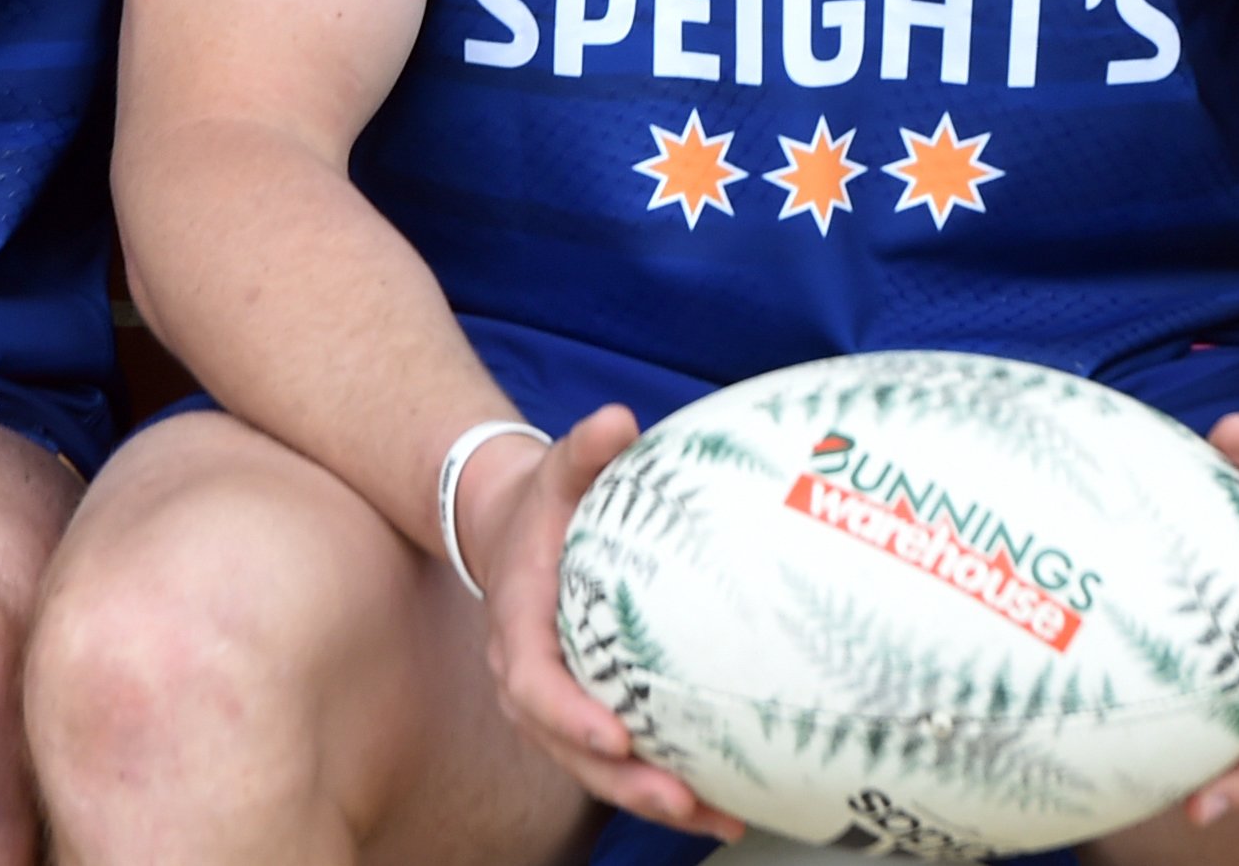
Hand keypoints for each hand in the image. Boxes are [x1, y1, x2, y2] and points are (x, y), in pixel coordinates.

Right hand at [470, 404, 746, 841]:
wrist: (512, 533)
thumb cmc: (544, 504)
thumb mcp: (557, 471)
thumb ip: (584, 448)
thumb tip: (616, 419)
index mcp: (519, 631)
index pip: (536, 688)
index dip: (572, 719)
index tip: (617, 739)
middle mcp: (531, 683)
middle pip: (571, 750)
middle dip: (627, 783)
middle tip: (682, 800)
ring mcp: (557, 709)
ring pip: (599, 771)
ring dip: (656, 801)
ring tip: (721, 817)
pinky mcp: (587, 716)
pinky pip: (622, 761)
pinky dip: (667, 785)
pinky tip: (726, 800)